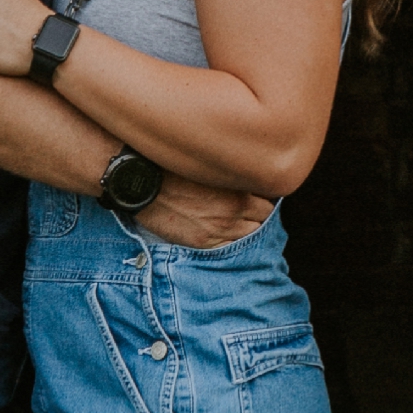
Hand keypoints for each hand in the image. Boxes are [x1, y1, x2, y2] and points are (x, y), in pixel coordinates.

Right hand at [138, 176, 273, 249]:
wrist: (143, 184)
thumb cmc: (171, 168)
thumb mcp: (209, 164)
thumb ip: (231, 173)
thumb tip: (246, 175)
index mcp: (238, 187)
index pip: (268, 196)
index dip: (262, 194)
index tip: (255, 193)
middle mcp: (234, 209)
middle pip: (264, 216)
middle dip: (258, 211)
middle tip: (246, 207)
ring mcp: (220, 228)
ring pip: (251, 234)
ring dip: (247, 227)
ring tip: (233, 220)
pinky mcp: (204, 242)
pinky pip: (230, 247)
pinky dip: (230, 241)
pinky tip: (222, 232)